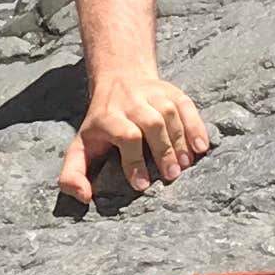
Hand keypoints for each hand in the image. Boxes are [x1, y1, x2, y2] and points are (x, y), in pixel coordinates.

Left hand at [58, 68, 213, 208]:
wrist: (118, 78)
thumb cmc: (100, 124)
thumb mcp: (80, 146)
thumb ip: (72, 174)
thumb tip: (84, 197)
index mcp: (106, 117)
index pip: (125, 135)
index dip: (134, 161)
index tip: (142, 185)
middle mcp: (130, 101)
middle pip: (151, 122)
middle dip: (163, 150)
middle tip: (171, 176)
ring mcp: (152, 93)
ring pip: (170, 112)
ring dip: (180, 140)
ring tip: (185, 165)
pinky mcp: (171, 90)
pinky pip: (186, 105)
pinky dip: (196, 126)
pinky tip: (201, 147)